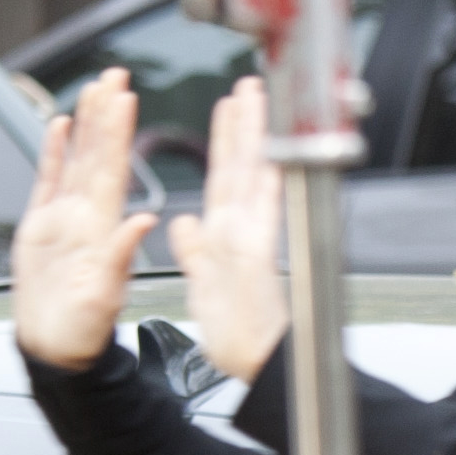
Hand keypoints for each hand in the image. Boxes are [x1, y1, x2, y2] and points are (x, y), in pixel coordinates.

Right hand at [7, 67, 157, 370]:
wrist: (55, 348)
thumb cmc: (85, 328)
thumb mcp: (107, 293)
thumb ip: (122, 254)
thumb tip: (144, 222)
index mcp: (103, 227)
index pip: (113, 167)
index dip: (118, 130)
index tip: (126, 95)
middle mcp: (85, 216)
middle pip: (96, 154)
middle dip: (105, 113)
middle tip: (114, 73)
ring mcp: (63, 218)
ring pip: (74, 160)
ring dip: (84, 124)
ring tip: (90, 88)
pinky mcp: (40, 227)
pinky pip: (47, 181)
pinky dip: (52, 153)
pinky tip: (58, 125)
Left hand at [173, 77, 291, 379]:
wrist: (255, 368)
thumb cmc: (235, 337)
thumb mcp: (200, 286)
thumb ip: (193, 251)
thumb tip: (182, 223)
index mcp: (224, 239)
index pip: (223, 179)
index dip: (224, 142)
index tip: (226, 110)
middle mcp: (241, 234)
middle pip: (242, 168)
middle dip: (245, 125)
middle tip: (248, 86)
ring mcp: (251, 242)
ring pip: (255, 178)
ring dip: (257, 137)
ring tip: (257, 99)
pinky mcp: (257, 258)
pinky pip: (263, 211)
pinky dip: (269, 181)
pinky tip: (273, 152)